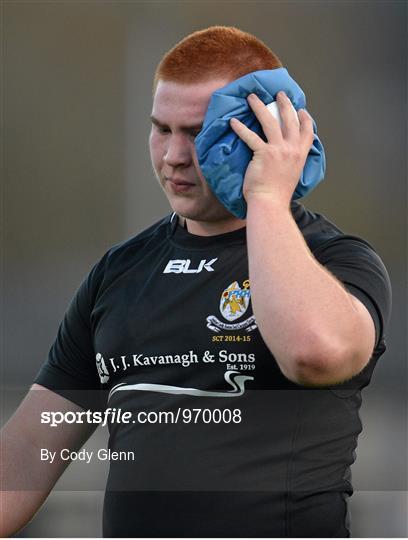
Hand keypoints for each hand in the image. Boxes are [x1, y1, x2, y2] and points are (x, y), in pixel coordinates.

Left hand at [230, 91, 313, 208]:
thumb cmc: (278, 195)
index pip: (308, 132)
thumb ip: (291, 163)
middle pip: (290, 120)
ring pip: (269, 121)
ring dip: (260, 107)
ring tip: (252, 98)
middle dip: (284, 104)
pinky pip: (250, 136)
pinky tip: (233, 121)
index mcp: (300, 155)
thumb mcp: (292, 175)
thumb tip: (286, 158)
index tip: (301, 110)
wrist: (271, 204)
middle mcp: (292, 149)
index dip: (305, 119)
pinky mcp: (263, 154)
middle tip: (279, 93)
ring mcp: (278, 150)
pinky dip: (241, 128)